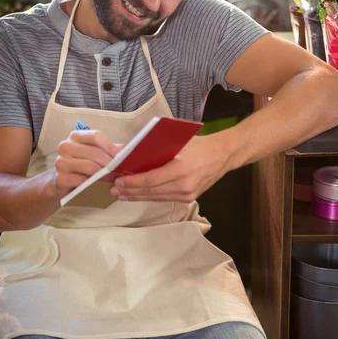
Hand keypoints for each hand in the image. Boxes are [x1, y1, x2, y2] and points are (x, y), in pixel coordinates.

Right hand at [52, 130, 121, 198]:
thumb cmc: (82, 166)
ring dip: (103, 174)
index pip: (96, 136)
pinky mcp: (60, 178)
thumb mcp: (96, 154)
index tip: (120, 157)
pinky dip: (93, 183)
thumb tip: (127, 150)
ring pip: (89, 166)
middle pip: (94, 152)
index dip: (110, 147)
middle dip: (109, 163)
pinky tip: (98, 185)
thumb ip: (110, 150)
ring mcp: (61, 162)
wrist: (62, 183)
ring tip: (111, 178)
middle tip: (119, 171)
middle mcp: (65, 146)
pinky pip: (81, 180)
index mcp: (76, 136)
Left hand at [110, 133, 231, 201]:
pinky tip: (139, 195)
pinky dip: (150, 196)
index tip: (118, 182)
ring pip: (156, 197)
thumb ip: (152, 145)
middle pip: (151, 191)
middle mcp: (184, 185)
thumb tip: (127, 148)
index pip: (151, 180)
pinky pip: (164, 198)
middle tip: (114, 190)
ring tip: (122, 195)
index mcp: (181, 169)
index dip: (133, 183)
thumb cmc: (198, 144)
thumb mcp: (176, 140)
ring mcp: (187, 194)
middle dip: (131, 191)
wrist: (222, 155)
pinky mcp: (188, 198)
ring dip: (138, 196)